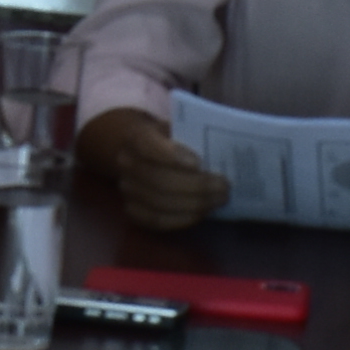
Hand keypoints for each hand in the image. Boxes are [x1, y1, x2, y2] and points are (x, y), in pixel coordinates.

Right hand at [79, 107, 224, 231]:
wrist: (140, 154)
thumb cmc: (167, 139)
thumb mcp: (176, 127)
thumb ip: (192, 136)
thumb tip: (221, 151)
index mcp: (136, 136)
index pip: (147, 145)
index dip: (171, 156)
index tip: (197, 163)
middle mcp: (126, 163)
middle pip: (158, 180)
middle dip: (196, 187)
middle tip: (223, 187)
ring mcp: (126, 188)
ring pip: (158, 203)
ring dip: (193, 205)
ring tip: (218, 201)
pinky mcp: (132, 209)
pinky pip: (155, 221)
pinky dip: (180, 220)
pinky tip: (201, 214)